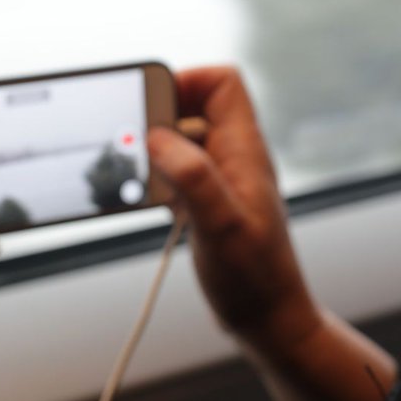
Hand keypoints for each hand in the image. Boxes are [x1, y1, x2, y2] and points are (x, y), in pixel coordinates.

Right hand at [147, 67, 320, 354]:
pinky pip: (176, 173)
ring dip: (154, 151)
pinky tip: (144, 199)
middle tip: (131, 143)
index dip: (188, 80)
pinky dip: (155, 178)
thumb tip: (157, 135)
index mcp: (245, 150)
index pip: (223, 83)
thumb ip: (193, 176)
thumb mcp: (222, 225)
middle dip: (160, 116)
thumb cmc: (255, 278)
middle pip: (195, 106)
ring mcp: (220, 180)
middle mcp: (234, 157)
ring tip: (134, 174)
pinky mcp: (206, 203)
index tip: (151, 104)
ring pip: (181, 142)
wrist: (268, 320)